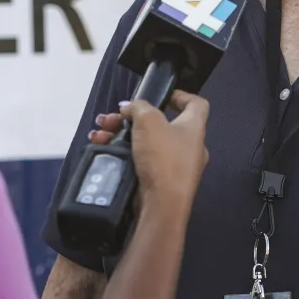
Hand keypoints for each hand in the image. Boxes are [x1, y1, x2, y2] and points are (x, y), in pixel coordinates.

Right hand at [89, 90, 209, 208]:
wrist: (161, 204)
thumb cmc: (163, 158)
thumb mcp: (148, 120)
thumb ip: (138, 107)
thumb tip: (130, 108)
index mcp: (194, 128)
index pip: (197, 104)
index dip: (181, 95)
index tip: (162, 94)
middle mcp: (188, 147)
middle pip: (159, 123)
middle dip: (132, 118)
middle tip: (113, 118)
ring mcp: (174, 166)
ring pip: (144, 141)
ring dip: (121, 134)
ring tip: (101, 133)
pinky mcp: (158, 180)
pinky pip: (139, 159)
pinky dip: (122, 153)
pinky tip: (104, 148)